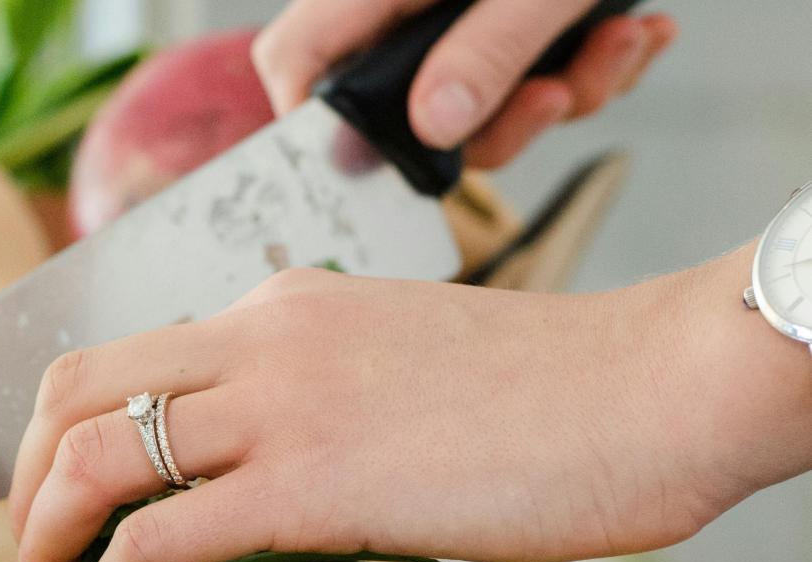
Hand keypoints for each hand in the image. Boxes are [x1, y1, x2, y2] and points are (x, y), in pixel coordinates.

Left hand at [9, 246, 811, 561]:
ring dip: (45, 537)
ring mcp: (279, 406)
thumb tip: (243, 475)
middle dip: (22, 482)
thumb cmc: (543, 393)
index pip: (117, 358)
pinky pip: (165, 533)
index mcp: (273, 309)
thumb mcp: (389, 359)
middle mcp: (256, 339)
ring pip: (94, 457)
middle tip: (30, 555)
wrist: (652, 388)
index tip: (56, 501)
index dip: (56, 435)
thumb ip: (304, 395)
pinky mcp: (314, 484)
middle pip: (70, 392)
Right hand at [252, 0, 678, 167]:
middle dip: (502, 121)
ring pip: (486, 100)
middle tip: (555, 95)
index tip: (375, 167)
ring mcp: (461, 11)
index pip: (300, 59)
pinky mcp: (515, 15)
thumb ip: (489, 48)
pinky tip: (639, 29)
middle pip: (410, 106)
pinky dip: (593, 63)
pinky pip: (536, 72)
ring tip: (623, 39)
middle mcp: (410, 4)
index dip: (317, 124)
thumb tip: (437, 130)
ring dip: (568, 89)